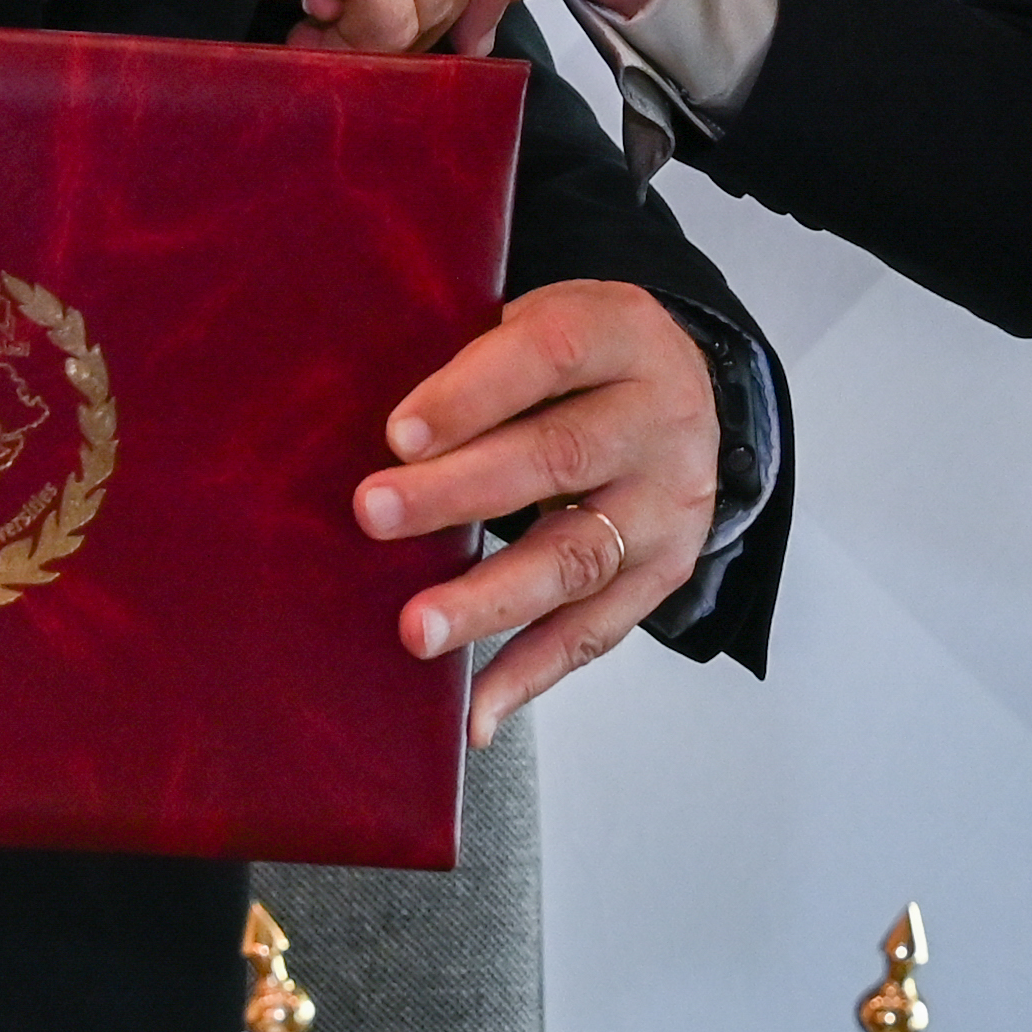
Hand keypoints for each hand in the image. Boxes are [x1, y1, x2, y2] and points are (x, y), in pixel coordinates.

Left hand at [356, 281, 721, 735]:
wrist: (684, 395)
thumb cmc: (578, 361)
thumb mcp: (541, 320)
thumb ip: (471, 359)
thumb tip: (348, 418)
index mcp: (621, 334)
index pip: (549, 355)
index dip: (472, 395)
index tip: (397, 435)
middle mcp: (659, 419)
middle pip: (558, 458)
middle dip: (458, 492)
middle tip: (373, 515)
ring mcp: (668, 505)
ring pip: (576, 557)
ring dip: (490, 599)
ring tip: (416, 630)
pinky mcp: (663, 573)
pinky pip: (594, 631)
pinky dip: (530, 674)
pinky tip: (474, 712)